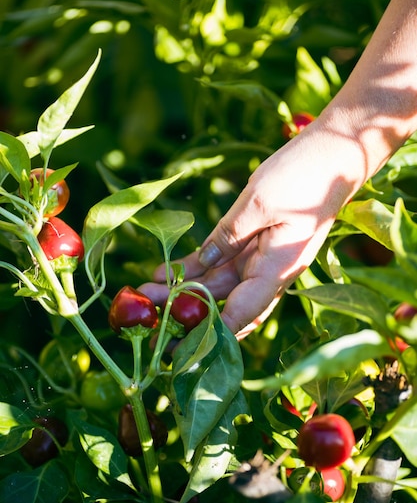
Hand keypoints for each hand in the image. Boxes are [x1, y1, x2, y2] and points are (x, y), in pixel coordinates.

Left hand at [140, 120, 359, 337]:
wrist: (334, 154)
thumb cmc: (304, 175)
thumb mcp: (259, 202)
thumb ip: (228, 235)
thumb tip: (202, 262)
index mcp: (278, 269)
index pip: (241, 314)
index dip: (210, 335)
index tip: (179, 348)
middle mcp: (271, 273)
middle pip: (224, 304)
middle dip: (187, 312)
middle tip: (149, 317)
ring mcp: (263, 261)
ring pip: (219, 286)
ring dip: (185, 291)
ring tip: (147, 292)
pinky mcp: (257, 245)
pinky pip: (223, 264)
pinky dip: (197, 268)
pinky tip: (168, 273)